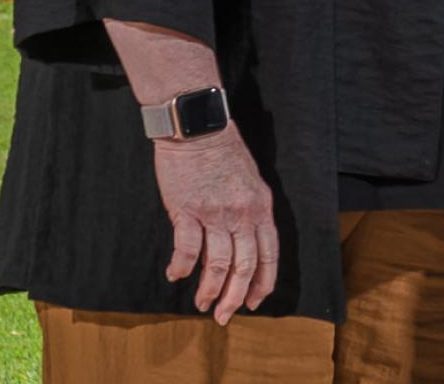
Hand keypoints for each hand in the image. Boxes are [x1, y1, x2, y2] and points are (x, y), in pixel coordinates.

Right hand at [153, 124, 279, 323]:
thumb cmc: (223, 152)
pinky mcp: (187, 209)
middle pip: (244, 266)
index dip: (261, 284)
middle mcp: (242, 214)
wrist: (198, 127)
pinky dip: (181, 267)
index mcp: (261, 208)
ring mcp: (215, 213)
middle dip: (235, 297)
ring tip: (202, 304)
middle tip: (225, 316)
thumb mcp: (250, 182)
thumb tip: (243, 244)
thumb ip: (250, 212)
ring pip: (217, 264)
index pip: (268, 256)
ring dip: (209, 290)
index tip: (252, 302)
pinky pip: (187, 248)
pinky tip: (175, 276)